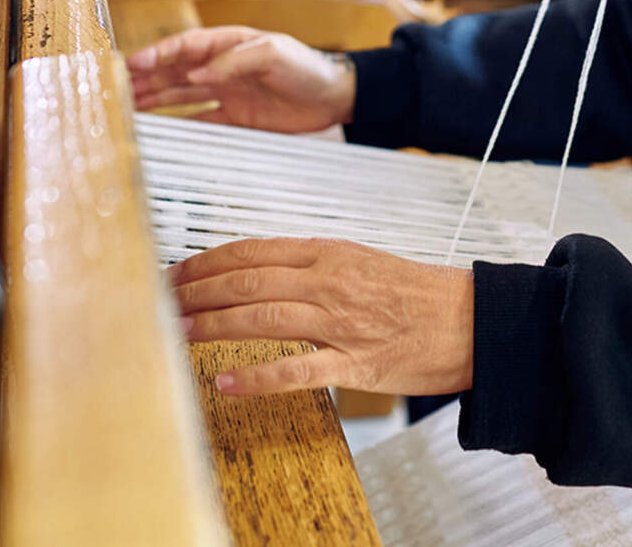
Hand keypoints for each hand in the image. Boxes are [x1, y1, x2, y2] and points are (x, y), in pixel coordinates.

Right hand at [125, 27, 354, 131]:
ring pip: (181, 94)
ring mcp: (227, 92)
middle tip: (116, 88)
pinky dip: (179, 124)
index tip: (132, 63)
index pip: (185, 47)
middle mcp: (222, 67)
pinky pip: (200, 120)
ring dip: (155, 98)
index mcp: (229, 44)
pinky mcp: (236, 117)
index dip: (158, 54)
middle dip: (146, 78)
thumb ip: (234, 62)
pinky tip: (159, 130)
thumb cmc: (307, 67)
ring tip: (127, 106)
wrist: (335, 96)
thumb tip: (196, 74)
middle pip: (176, 71)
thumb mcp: (274, 54)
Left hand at [170, 237, 475, 396]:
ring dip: (214, 325)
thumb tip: (260, 269)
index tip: (174, 272)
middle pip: (247, 279)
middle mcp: (330, 281)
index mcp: (329, 252)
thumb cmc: (415, 293)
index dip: (206, 261)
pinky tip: (227, 382)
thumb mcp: (360, 261)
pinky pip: (299, 370)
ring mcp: (342, 322)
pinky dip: (259, 377)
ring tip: (177, 333)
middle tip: (161, 300)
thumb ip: (312, 264)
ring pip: (263, 317)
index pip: (252, 250)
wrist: (470, 320)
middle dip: (196, 290)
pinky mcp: (357, 363)